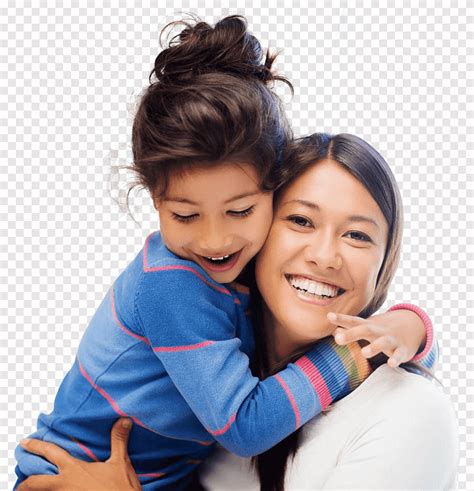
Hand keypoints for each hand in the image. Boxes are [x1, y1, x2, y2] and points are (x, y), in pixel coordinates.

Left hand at [17, 418, 140, 490]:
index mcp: (74, 469)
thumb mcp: (121, 462)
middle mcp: (64, 485)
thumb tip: (124, 419)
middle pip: (35, 483)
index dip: (36, 446)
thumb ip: (118, 441)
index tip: (25, 443)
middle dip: (24, 484)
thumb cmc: (120, 488)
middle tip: (19, 484)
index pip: (51, 453)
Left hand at [328, 309, 425, 367]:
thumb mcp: (366, 328)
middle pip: (365, 330)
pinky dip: (396, 359)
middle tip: (338, 339)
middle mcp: (379, 331)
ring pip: (383, 342)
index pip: (353, 321)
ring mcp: (392, 339)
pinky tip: (391, 364)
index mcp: (368, 326)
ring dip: (374, 347)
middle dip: (352, 334)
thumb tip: (333, 331)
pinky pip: (399, 355)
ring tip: (364, 353)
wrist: (412, 327)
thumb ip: (350, 330)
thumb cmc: (380, 331)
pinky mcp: (403, 350)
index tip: (328, 316)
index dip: (341, 318)